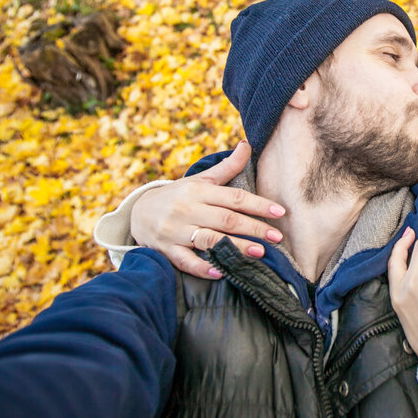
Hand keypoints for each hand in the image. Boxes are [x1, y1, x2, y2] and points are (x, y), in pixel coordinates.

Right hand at [129, 141, 284, 279]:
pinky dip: (203, 267)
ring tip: (259, 253)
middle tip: (277, 237)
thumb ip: (227, 167)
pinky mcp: (166, 250)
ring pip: (209, 240)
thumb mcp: (199, 180)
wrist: (137, 213)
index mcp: (198, 190)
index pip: (233, 197)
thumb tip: (248, 144)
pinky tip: (221, 272)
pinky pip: (186, 261)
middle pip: (226, 219)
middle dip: (254, 228)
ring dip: (235, 247)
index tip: (279, 212)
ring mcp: (175, 231)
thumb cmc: (178, 195)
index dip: (258, 204)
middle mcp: (187, 209)